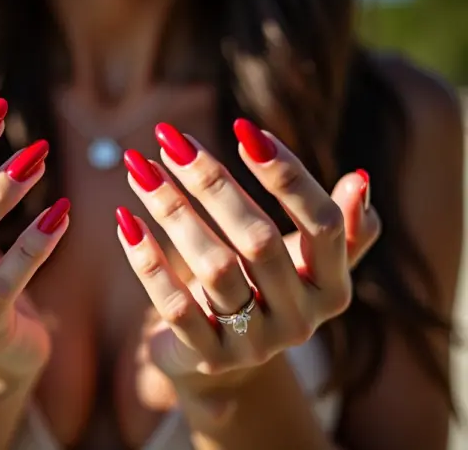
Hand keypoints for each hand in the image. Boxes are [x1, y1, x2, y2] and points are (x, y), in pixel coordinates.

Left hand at [117, 120, 379, 391]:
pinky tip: (126, 221)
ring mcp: (254, 344)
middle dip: (213, 183)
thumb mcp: (303, 261)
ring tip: (140, 169)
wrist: (222, 358)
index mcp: (332, 288)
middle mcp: (301, 320)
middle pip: (259, 240)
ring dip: (173, 211)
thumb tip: (361, 179)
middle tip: (173, 140)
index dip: (287, 175)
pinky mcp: (207, 358)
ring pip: (214, 268)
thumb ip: (338, 227)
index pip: (323, 224)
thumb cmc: (263, 290)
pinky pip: (174, 307)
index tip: (246, 130)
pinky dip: (148, 262)